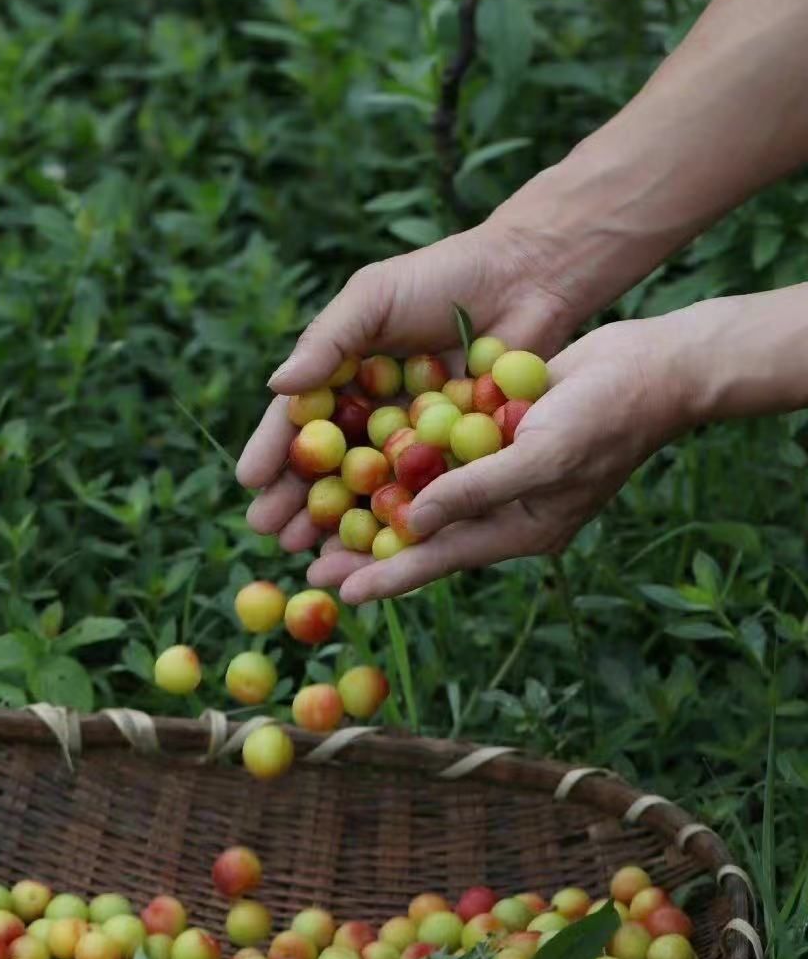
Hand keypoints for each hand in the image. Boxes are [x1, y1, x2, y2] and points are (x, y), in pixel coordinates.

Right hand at [236, 218, 578, 552]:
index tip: (251, 482)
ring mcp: (412, 440)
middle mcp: (371, 414)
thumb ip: (328, 341)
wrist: (526, 277)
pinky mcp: (455, 457)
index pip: (299, 421)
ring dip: (337, 523)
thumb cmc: (443, 276)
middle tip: (272, 532)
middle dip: (295, 501)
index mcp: (343, 377)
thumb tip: (277, 386)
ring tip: (310, 552)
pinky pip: (421, 495)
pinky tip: (378, 547)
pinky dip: (399, 522)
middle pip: (325, 466)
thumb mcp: (373, 298)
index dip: (273, 452)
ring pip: (367, 490)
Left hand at [307, 317, 692, 603]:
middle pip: (421, 536)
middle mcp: (503, 509)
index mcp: (518, 529)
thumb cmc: (606, 417)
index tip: (338, 591)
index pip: (440, 559)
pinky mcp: (493, 435)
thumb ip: (477, 491)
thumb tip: (415, 523)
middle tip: (305, 564)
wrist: (653, 367)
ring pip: (423, 498)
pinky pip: (438, 456)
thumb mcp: (541, 456)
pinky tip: (358, 456)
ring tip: (317, 518)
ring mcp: (497, 473)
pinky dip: (400, 461)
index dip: (388, 575)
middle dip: (366, 548)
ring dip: (373, 505)